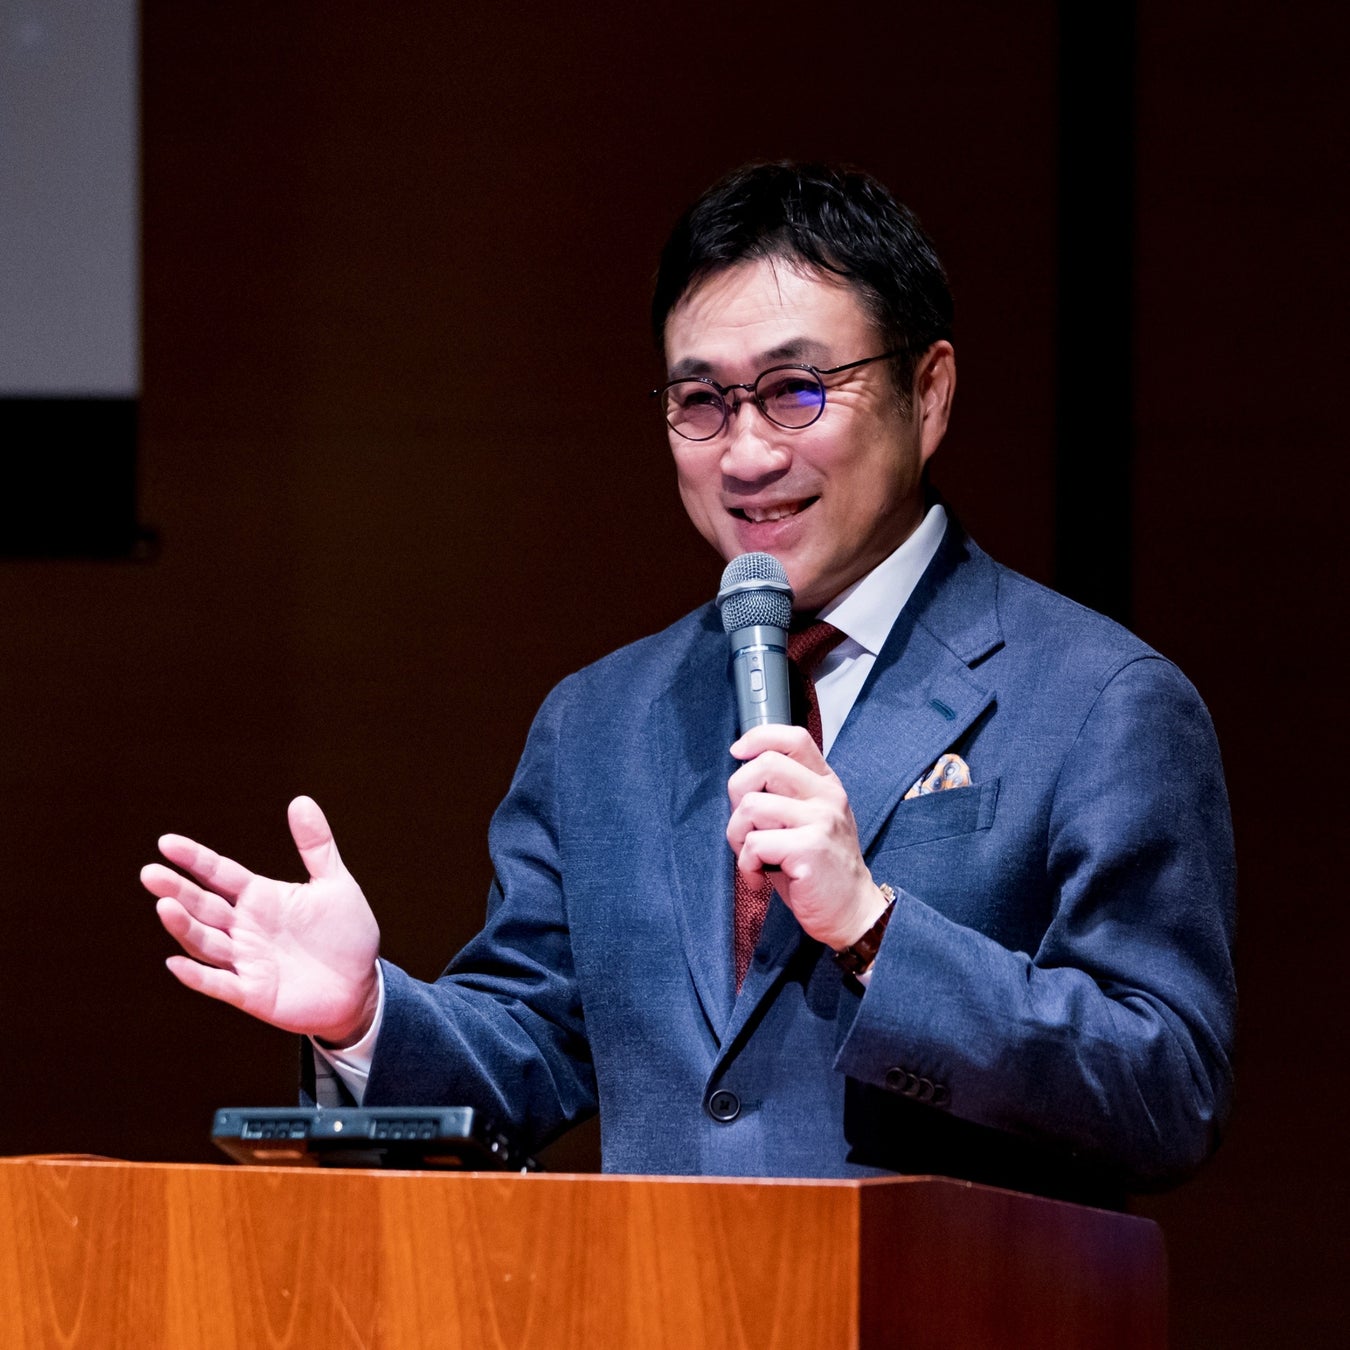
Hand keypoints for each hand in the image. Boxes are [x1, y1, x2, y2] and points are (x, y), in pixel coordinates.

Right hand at [141, 796, 380, 1044]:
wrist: (360, 986)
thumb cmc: (345, 934)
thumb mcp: (335, 885)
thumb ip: (316, 846)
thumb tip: (301, 800)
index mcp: (260, 897)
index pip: (219, 873)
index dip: (194, 859)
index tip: (166, 843)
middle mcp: (245, 927)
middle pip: (204, 905)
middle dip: (178, 890)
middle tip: (150, 873)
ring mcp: (245, 960)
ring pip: (206, 943)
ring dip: (185, 927)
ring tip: (165, 907)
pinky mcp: (252, 993)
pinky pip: (220, 984)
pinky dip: (199, 976)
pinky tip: (176, 964)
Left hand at [727, 725, 889, 949]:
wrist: (852, 912)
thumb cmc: (819, 869)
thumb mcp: (808, 822)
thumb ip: (783, 796)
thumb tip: (739, 777)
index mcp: (825, 785)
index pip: (794, 738)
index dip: (758, 738)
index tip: (737, 753)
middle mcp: (826, 796)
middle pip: (765, 765)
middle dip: (737, 795)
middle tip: (744, 828)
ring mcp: (821, 820)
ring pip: (751, 806)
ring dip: (738, 837)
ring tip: (752, 859)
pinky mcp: (810, 848)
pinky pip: (755, 844)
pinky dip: (746, 865)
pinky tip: (758, 879)